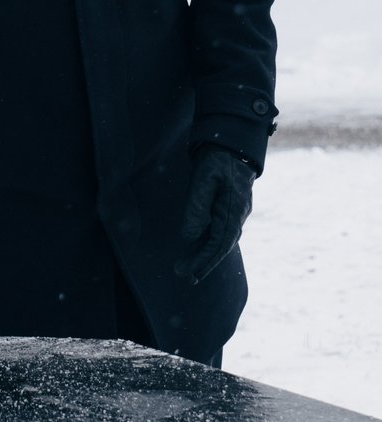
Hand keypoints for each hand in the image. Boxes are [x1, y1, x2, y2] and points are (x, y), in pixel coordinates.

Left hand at [174, 146, 255, 284]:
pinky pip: (220, 231)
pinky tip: (197, 250)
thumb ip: (197, 207)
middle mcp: (237, 216)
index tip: (190, 272)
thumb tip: (189, 236)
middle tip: (184, 276)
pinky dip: (208, 243)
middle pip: (220, 246)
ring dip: (205, 255)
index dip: (205, 260)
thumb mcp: (204, 179)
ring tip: (187, 269)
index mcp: (233, 211)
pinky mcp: (229, 208)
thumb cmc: (216, 160)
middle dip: (203, 263)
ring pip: (220, 240)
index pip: (219, 243)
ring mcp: (235, 213)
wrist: (230, 145)